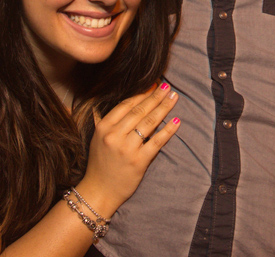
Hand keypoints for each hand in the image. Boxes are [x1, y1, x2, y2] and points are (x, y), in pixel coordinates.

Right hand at [78, 82, 180, 212]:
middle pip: (140, 111)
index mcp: (104, 127)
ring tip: (174, 98)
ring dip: (164, 108)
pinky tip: (176, 122)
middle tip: (167, 87)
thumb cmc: (100, 164)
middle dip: (156, 96)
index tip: (153, 84)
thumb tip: (129, 102)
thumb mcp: (98, 138)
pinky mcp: (139, 161)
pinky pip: (157, 142)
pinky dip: (168, 130)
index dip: (142, 93)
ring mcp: (127, 148)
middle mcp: (114, 135)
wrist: (99, 191)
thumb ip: (109, 121)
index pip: (126, 105)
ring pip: (149, 123)